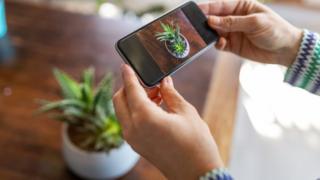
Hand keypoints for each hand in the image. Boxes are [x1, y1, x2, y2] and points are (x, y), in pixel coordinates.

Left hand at [113, 64, 222, 179]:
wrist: (196, 173)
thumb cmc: (196, 144)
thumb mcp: (186, 112)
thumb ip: (170, 94)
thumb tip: (164, 82)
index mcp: (144, 117)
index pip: (130, 89)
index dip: (128, 75)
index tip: (126, 65)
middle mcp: (133, 128)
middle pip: (120, 99)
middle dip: (129, 87)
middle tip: (150, 82)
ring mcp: (133, 139)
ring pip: (123, 111)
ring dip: (133, 99)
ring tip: (157, 95)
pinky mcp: (137, 145)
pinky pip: (129, 122)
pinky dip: (136, 111)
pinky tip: (155, 108)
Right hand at [199, 0, 302, 66]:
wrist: (285, 50)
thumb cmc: (275, 30)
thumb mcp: (255, 22)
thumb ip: (232, 22)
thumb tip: (211, 20)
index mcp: (241, 7)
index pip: (220, 6)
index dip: (207, 8)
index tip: (194, 10)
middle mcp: (234, 19)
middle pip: (214, 19)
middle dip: (204, 22)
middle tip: (194, 26)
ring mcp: (232, 32)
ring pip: (214, 32)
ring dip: (209, 34)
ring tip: (204, 36)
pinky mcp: (232, 45)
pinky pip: (219, 44)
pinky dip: (217, 44)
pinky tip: (220, 43)